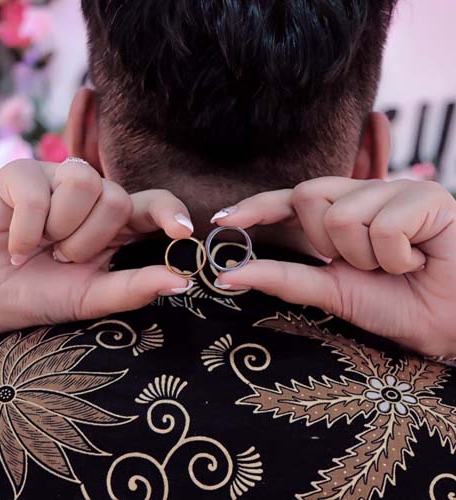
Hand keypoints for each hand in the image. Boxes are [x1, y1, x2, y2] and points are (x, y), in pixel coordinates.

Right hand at [0, 159, 193, 334]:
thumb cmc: (45, 294)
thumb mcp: (93, 297)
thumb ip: (135, 288)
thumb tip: (181, 282)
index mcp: (117, 224)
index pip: (155, 203)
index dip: (169, 211)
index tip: (180, 231)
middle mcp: (94, 195)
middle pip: (117, 198)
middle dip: (87, 241)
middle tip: (62, 257)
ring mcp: (57, 178)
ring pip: (84, 184)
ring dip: (60, 230)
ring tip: (42, 245)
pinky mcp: (21, 172)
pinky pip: (38, 193)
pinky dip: (26, 230)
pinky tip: (17, 243)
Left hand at [213, 177, 455, 357]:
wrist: (450, 322)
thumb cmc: (396, 304)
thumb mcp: (331, 292)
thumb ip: (283, 278)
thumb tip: (228, 275)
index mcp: (340, 213)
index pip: (289, 199)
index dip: (256, 206)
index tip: (221, 220)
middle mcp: (363, 193)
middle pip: (307, 195)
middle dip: (328, 243)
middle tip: (365, 263)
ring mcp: (394, 188)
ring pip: (343, 214)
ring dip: (367, 257)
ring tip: (398, 265)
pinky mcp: (426, 195)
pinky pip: (384, 226)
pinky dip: (397, 257)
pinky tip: (419, 259)